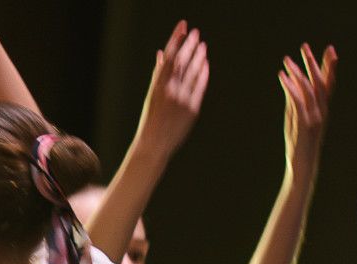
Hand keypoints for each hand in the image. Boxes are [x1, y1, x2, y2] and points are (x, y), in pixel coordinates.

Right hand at [133, 22, 209, 157]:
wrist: (154, 144)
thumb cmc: (150, 118)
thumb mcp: (151, 94)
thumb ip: (158, 73)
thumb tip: (163, 53)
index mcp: (157, 85)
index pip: (170, 56)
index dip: (177, 39)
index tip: (182, 27)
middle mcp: (170, 90)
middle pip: (183, 61)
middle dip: (190, 45)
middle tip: (195, 32)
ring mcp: (182, 99)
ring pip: (193, 72)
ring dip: (199, 56)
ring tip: (202, 45)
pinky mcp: (192, 109)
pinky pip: (200, 86)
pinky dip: (203, 74)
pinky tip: (205, 63)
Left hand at [281, 43, 335, 155]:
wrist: (302, 165)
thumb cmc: (299, 143)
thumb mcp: (296, 118)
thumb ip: (295, 99)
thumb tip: (290, 81)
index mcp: (323, 109)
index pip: (328, 83)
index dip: (330, 67)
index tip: (331, 50)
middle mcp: (322, 111)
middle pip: (320, 82)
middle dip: (313, 63)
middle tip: (305, 46)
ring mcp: (314, 117)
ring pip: (308, 89)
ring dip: (297, 72)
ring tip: (286, 60)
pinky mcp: (304, 124)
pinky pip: (297, 101)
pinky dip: (290, 87)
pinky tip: (282, 76)